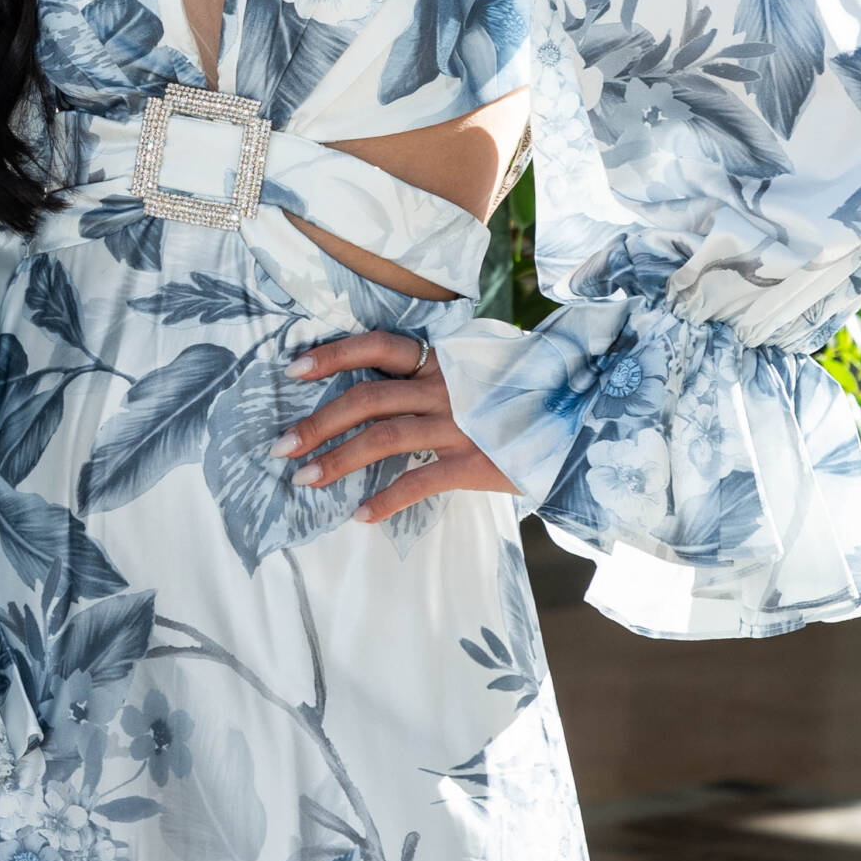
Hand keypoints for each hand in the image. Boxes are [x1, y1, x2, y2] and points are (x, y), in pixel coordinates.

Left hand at [277, 330, 518, 522]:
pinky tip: (361, 515)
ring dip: (338, 459)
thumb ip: (434, 375)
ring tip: (305, 479)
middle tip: (280, 445)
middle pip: (367, 397)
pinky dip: (386, 499)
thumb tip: (382, 390)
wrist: (580, 417)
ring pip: (384, 437)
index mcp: (441, 360)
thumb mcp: (475, 370)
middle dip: (318, 421)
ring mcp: (459, 424)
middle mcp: (444, 387)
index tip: (292, 369)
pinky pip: (420, 481)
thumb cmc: (520, 396)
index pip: (376, 345)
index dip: (332, 355)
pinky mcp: (474, 461)